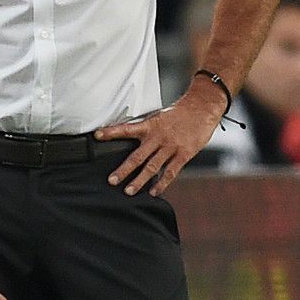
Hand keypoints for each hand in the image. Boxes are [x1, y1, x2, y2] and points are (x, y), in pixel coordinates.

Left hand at [95, 91, 224, 196]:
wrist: (202, 107)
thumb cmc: (179, 113)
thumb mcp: (159, 117)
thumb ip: (146, 129)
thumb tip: (130, 138)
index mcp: (150, 126)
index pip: (126, 128)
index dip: (111, 132)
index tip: (97, 136)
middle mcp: (158, 137)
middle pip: (137, 156)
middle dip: (123, 169)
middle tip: (112, 180)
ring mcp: (170, 147)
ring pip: (152, 167)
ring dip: (139, 180)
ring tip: (128, 191)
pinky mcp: (183, 154)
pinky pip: (170, 172)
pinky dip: (161, 183)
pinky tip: (154, 192)